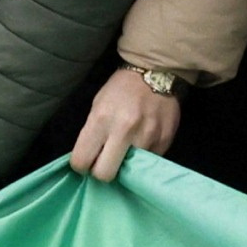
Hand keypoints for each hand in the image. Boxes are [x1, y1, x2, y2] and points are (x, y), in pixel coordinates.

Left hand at [71, 64, 182, 182]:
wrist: (157, 72)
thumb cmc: (121, 89)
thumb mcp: (98, 105)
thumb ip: (93, 134)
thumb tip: (89, 160)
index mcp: (101, 119)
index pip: (82, 160)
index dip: (81, 165)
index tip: (87, 161)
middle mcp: (124, 131)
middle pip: (104, 175)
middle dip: (101, 172)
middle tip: (104, 162)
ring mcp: (147, 138)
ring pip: (128, 172)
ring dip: (124, 164)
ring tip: (126, 149)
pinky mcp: (164, 142)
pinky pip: (146, 163)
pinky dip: (142, 158)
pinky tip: (142, 141)